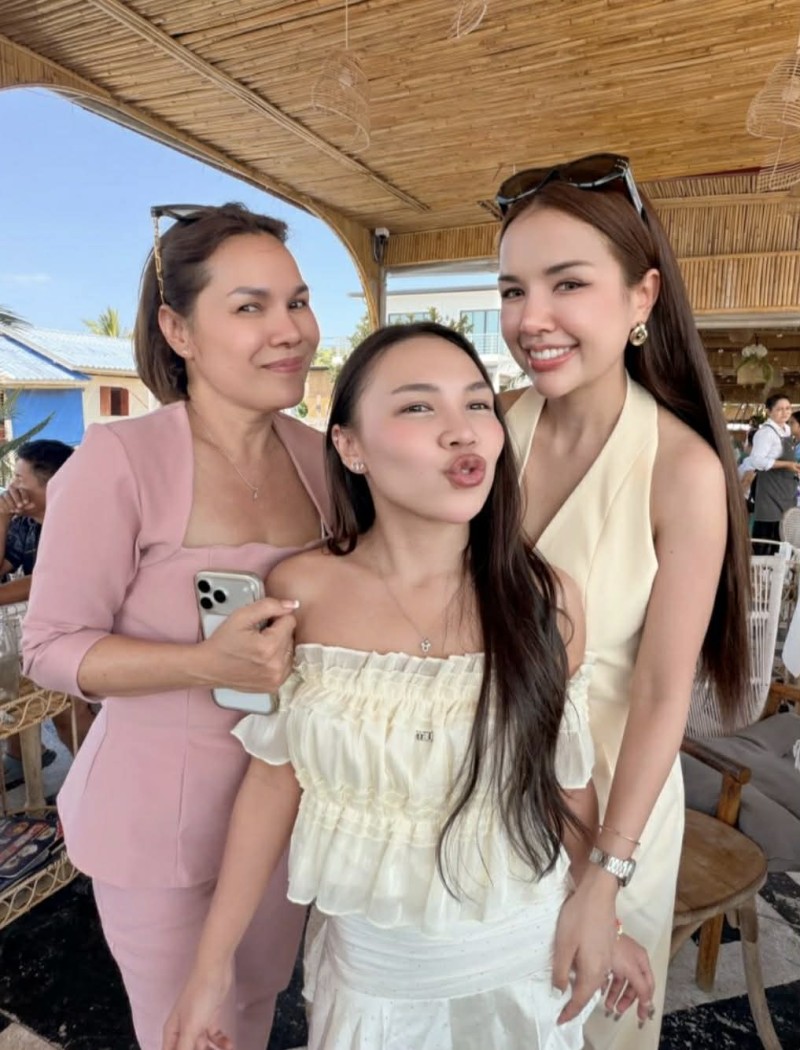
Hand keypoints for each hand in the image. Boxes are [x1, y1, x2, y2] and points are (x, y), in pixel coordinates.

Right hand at [0, 484, 32, 518]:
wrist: (10, 511)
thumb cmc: (20, 507)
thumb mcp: (25, 507)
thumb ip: (29, 505)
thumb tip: (34, 505)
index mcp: (19, 490)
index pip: (21, 490)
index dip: (24, 495)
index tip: (26, 503)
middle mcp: (11, 490)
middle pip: (13, 490)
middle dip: (17, 498)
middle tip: (20, 506)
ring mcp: (4, 493)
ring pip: (6, 494)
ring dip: (11, 503)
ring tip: (14, 510)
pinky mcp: (0, 498)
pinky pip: (1, 500)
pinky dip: (4, 505)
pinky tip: (8, 510)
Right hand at [162, 961, 232, 1049]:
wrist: (214, 971)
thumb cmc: (198, 996)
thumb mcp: (190, 1027)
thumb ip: (185, 1049)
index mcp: (173, 1032)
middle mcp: (183, 1029)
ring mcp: (197, 1023)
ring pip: (202, 1046)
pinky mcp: (210, 1017)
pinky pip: (214, 1037)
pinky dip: (221, 1042)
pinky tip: (229, 1044)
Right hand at [198, 597, 297, 693]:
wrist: (209, 667)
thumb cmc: (222, 643)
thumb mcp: (241, 616)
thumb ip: (269, 606)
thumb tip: (292, 605)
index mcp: (269, 647)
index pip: (290, 621)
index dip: (275, 618)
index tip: (262, 624)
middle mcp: (276, 665)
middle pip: (291, 636)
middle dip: (277, 632)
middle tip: (257, 636)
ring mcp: (276, 678)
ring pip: (290, 650)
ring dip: (279, 646)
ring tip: (258, 648)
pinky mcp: (274, 686)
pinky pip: (286, 665)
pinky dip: (277, 659)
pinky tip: (262, 658)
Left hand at [552, 869, 617, 1024]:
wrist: (598, 894)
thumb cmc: (578, 917)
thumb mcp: (564, 944)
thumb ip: (561, 970)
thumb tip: (560, 991)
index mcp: (594, 971)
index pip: (581, 999)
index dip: (570, 1011)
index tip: (560, 1020)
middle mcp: (606, 969)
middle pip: (596, 996)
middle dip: (582, 1007)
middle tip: (568, 1014)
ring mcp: (611, 958)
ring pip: (605, 986)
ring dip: (591, 996)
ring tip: (575, 998)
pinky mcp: (611, 948)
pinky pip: (607, 974)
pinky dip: (598, 983)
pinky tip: (587, 977)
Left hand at [603, 933, 654, 1026]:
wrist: (595, 927)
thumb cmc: (614, 945)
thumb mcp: (630, 969)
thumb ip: (641, 988)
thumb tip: (647, 1004)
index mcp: (641, 961)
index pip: (647, 986)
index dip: (645, 1002)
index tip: (641, 1016)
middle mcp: (634, 959)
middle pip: (635, 985)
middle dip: (627, 1000)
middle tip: (619, 1010)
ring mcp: (622, 957)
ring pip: (622, 980)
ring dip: (616, 994)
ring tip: (608, 1005)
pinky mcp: (611, 955)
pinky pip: (612, 974)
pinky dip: (609, 984)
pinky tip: (602, 991)